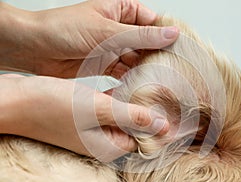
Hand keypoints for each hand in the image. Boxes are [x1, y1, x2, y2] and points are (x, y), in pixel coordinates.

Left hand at [0, 0, 178, 77]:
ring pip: (137, 60)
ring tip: (160, 83)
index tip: (181, 51)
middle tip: (173, 72)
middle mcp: (119, 29)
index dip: (167, 36)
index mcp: (121, 11)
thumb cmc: (63, 29)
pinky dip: (131, 80)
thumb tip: (171, 34)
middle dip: (158, 57)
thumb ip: (140, 36)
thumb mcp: (107, 31)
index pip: (153, 22)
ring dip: (145, 71)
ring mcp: (112, 47)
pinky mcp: (105, 64)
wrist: (34, 48)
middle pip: (147, 43)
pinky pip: (124, 72)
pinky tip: (140, 87)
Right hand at [0, 74, 168, 161]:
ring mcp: (94, 129)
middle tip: (169, 95)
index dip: (161, 127)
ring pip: (124, 116)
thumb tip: (162, 126)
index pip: (144, 140)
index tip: (178, 112)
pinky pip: (110, 108)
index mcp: (108, 146)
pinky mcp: (86, 116)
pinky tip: (130, 85)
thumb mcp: (99, 110)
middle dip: (151, 113)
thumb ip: (132, 117)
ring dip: (136, 103)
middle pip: (135, 128)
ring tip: (155, 87)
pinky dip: (120, 98)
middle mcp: (103, 141)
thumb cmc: (53, 107)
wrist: (18, 100)